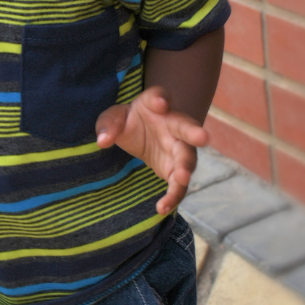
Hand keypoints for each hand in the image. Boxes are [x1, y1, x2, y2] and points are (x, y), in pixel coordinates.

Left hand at [95, 86, 208, 213]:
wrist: (145, 132)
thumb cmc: (129, 120)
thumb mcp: (114, 118)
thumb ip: (108, 125)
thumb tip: (102, 141)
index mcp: (156, 105)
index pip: (158, 97)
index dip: (160, 98)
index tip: (160, 102)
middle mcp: (174, 124)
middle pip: (186, 126)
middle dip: (194, 132)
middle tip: (202, 137)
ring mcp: (179, 148)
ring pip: (187, 158)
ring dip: (186, 168)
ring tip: (181, 178)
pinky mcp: (176, 170)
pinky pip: (178, 184)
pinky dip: (173, 196)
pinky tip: (162, 208)